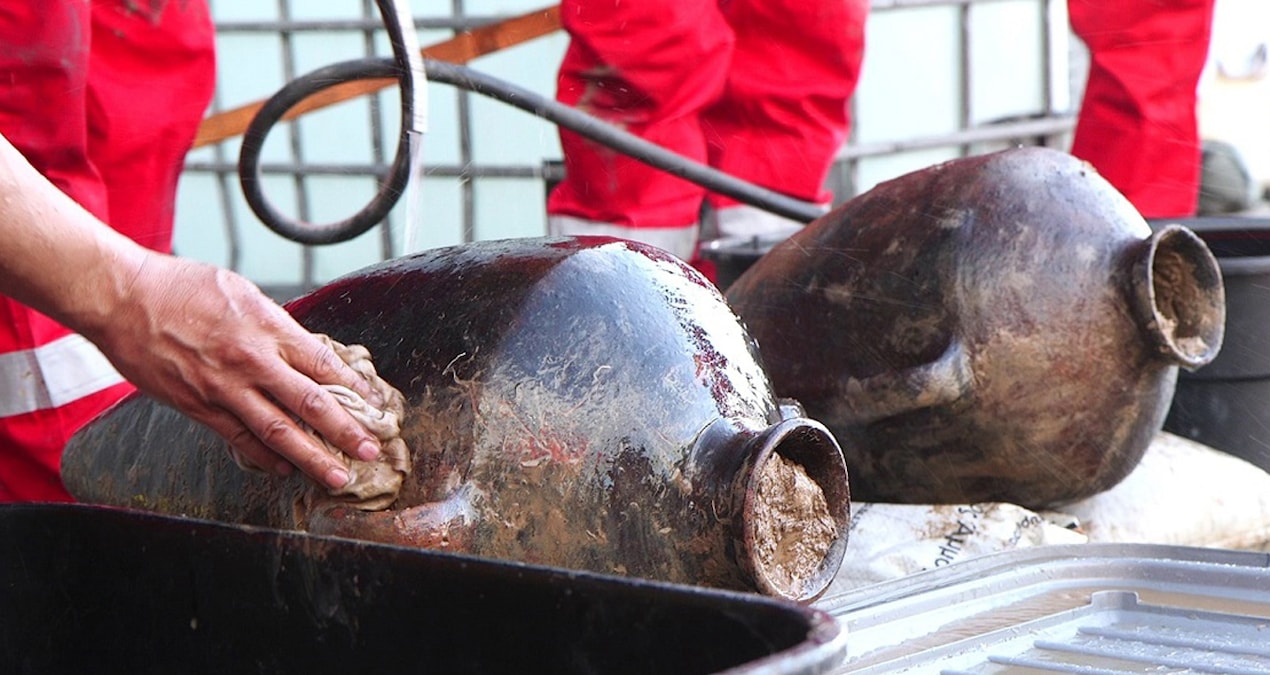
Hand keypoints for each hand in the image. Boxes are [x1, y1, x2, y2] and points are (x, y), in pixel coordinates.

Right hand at [82, 253, 381, 489]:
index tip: (375, 404)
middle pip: (310, 402)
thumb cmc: (180, 286)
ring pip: (278, 430)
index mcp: (267, 327)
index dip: (353, 387)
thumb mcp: (241, 291)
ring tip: (338, 476)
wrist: (122, 297)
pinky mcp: (198, 406)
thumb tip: (303, 348)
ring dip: (312, 457)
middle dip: (346, 431)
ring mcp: (224, 387)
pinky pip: (239, 438)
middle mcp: (251, 360)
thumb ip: (274, 324)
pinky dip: (265, 457)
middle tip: (371, 451)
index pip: (323, 363)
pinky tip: (286, 469)